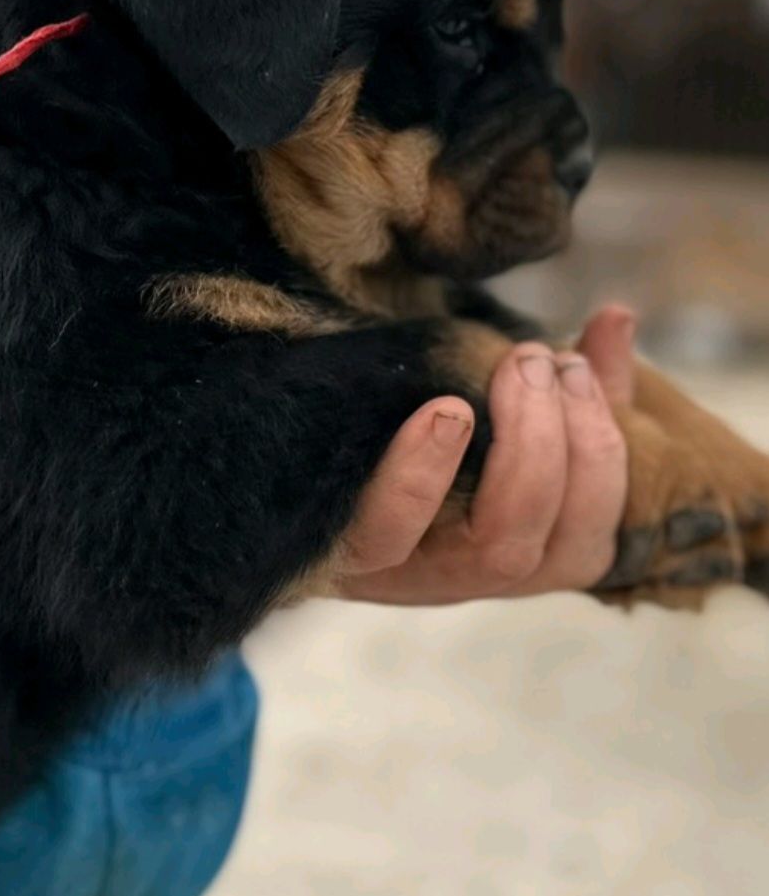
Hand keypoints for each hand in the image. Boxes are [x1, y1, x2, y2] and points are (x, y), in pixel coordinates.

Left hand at [332, 305, 634, 604]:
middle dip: (573, 444)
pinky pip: (388, 533)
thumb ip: (561, 381)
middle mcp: (470, 577)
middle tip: (540, 361)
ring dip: (527, 453)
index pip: (593, 541)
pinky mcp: (346, 556)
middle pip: (560, 550)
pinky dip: (422, 475)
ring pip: (499, 551)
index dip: (605, 455)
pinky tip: (444, 414)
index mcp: (512, 550)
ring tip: (515, 371)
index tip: (577, 368)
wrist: (278, 480)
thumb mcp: (485, 414)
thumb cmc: (397, 444)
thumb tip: (617, 318)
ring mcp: (409, 574)